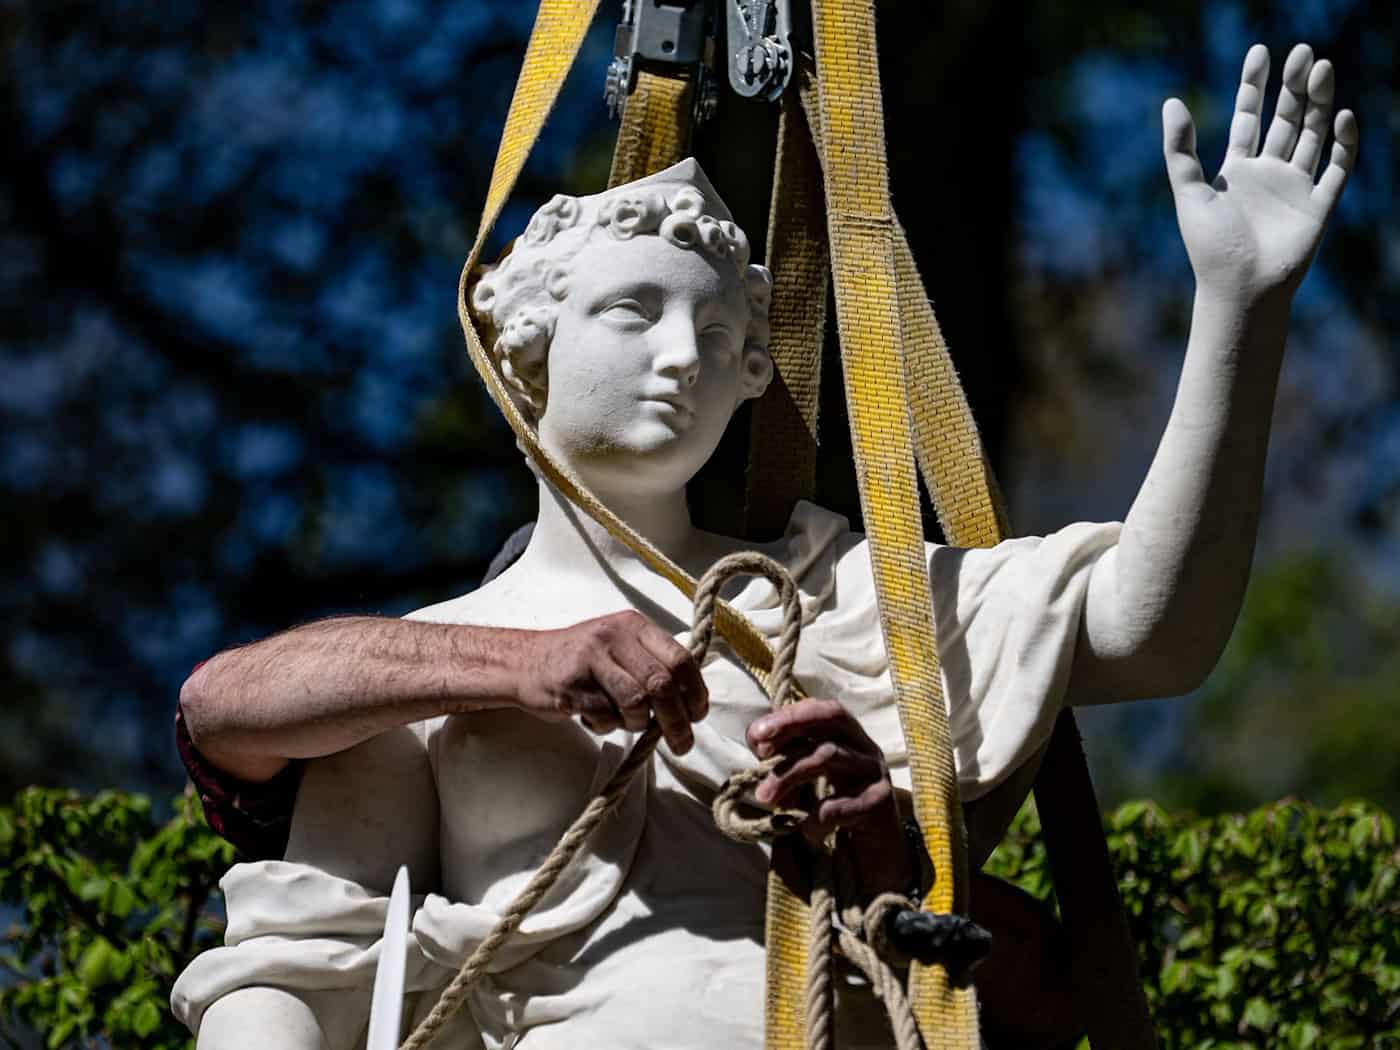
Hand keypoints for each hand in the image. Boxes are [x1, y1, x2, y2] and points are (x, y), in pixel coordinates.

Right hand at [515, 610, 707, 753]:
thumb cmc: (582, 660)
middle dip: (677, 720)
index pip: (679, 658)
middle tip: (682, 743)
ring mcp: (591, 659)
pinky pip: (606, 716)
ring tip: (625, 722)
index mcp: (633, 625)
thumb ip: (652, 664)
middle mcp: (614, 636)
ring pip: (636, 702)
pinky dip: (607, 725)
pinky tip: (595, 717)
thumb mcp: (620, 647)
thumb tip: (692, 701)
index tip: (698, 715)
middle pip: (662, 683)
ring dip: (638, 723)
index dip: (696, 691)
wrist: (525, 662)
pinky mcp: (571, 685)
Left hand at [747, 698, 912, 894]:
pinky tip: (805, 831)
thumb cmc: (836, 805)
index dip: (789, 715)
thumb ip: (786, 756)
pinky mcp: (880, 802)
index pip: (821, 709)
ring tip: (764, 797)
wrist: (876, 851)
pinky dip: (814, 816)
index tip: (757, 733)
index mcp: (849, 735)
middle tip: (760, 752)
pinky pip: (839, 803)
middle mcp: (865, 746)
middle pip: (831, 719)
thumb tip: (757, 741)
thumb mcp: (809, 778)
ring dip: (788, 775)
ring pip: (828, 755)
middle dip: (791, 726)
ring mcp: (875, 771)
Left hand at [1163, 43, 1356, 303]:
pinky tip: (1342, 116)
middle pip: (1286, 118)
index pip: (1250, 116)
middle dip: (1293, 86)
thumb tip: (1172, 101)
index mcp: (1237, 169)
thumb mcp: (1189, 193)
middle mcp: (1269, 173)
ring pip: (1313, 134)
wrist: (1240, 290)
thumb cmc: (1210, 248)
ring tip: (1320, 68)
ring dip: (1318, 103)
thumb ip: (1181, 150)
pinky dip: (1343, 143)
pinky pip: (1337, 167)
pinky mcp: (1319, 205)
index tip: (1261, 51)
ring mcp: (1296, 187)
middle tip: (1300, 52)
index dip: (1255, 85)